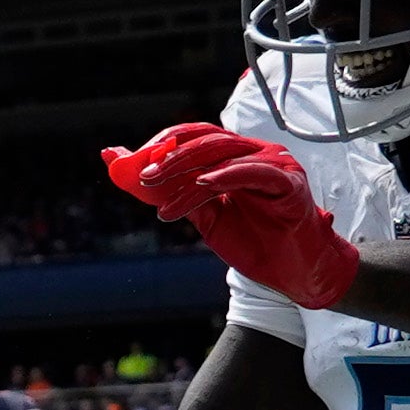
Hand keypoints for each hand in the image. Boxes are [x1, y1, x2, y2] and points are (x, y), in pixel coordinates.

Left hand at [103, 123, 360, 309]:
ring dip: (187, 175)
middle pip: (206, 140)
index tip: (131, 165)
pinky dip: (226, 176)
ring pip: (223, 156)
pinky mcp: (289, 183)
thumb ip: (168, 191)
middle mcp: (255, 152)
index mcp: (235, 156)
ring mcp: (275, 164)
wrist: (293, 274)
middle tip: (141, 177)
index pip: (193, 135)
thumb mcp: (204, 217)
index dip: (162, 145)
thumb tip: (116, 161)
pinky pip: (253, 172)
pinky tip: (202, 185)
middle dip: (169, 157)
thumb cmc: (253, 242)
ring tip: (161, 198)